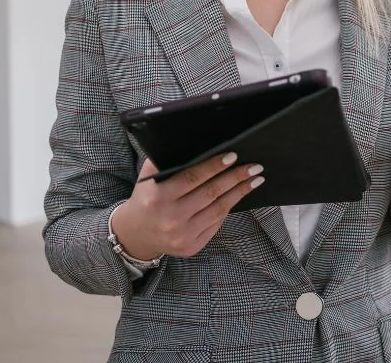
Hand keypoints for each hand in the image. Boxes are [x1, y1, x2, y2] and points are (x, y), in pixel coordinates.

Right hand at [110, 153, 265, 259]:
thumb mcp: (146, 178)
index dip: (214, 166)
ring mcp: (183, 235)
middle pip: (211, 193)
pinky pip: (216, 224)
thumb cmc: (146, 199)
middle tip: (254, 166)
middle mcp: (171, 218)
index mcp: (159, 197)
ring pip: (219, 209)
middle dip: (236, 178)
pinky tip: (239, 195)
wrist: (135, 234)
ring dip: (240, 192)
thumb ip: (162, 161)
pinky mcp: (191, 247)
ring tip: (255, 179)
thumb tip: (190, 143)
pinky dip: (229, 207)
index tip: (233, 156)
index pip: (192, 178)